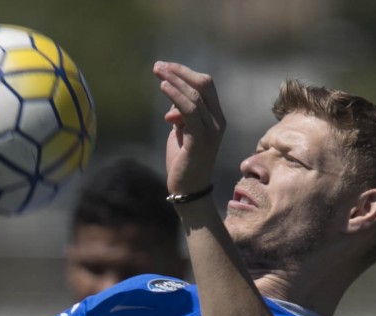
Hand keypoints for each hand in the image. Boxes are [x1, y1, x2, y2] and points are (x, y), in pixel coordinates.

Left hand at [152, 61, 225, 195]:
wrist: (189, 189)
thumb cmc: (184, 160)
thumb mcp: (182, 132)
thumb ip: (180, 116)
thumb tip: (172, 105)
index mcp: (216, 117)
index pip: (205, 86)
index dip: (185, 73)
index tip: (165, 67)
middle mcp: (218, 121)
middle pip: (202, 85)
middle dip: (179, 72)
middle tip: (157, 66)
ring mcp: (212, 131)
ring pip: (195, 96)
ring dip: (175, 81)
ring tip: (158, 72)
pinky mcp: (201, 140)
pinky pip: (190, 111)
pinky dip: (176, 95)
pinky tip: (163, 87)